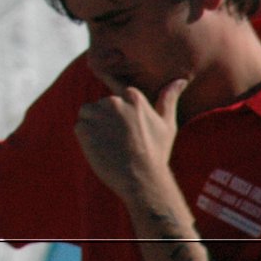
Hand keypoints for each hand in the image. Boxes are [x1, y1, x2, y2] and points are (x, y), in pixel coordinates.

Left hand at [73, 76, 187, 201]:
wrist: (142, 180)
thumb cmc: (156, 154)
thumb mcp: (167, 124)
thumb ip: (169, 98)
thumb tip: (180, 79)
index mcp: (133, 96)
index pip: (118, 101)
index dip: (122, 120)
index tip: (131, 134)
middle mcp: (114, 101)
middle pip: (101, 107)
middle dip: (107, 123)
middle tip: (122, 144)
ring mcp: (98, 114)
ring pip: (88, 116)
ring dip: (94, 129)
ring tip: (111, 146)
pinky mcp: (84, 127)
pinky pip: (80, 128)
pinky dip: (86, 140)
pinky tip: (101, 151)